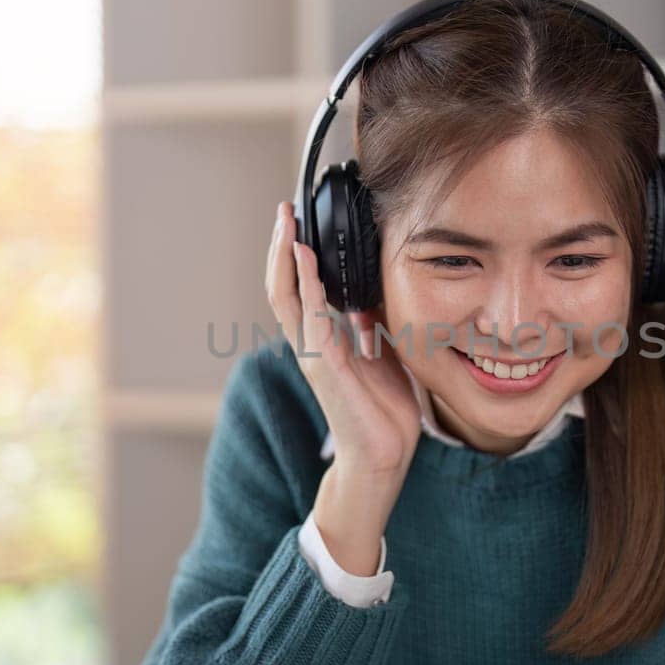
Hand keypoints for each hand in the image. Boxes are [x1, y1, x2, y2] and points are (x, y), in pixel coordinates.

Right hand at [266, 200, 422, 480]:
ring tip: (286, 222)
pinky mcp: (322, 362)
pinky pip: (309, 314)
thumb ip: (371, 327)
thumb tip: (369, 301)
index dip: (293, 255)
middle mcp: (308, 343)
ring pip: (284, 294)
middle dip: (281, 245)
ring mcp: (311, 352)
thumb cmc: (382, 410)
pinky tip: (304, 254)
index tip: (298, 221)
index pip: (298, 288)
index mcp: (322, 340)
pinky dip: (304, 281)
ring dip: (284, 255)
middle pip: (281, 285)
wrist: (383, 455)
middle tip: (284, 209)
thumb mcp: (382, 355)